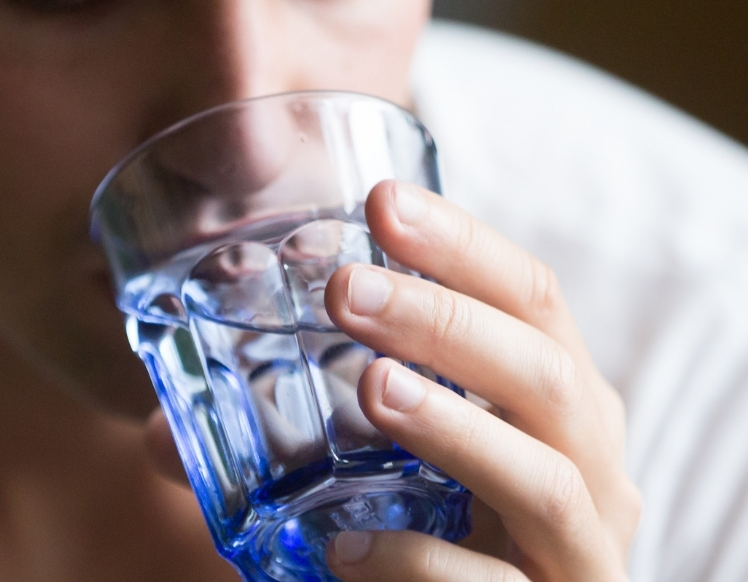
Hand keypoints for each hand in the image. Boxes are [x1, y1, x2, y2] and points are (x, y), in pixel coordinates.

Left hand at [141, 180, 640, 581]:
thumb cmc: (444, 533)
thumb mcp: (389, 465)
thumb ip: (295, 438)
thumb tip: (158, 430)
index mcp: (557, 395)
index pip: (531, 297)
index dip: (464, 244)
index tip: (382, 201)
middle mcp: (589, 459)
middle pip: (545, 369)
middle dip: (446, 320)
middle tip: (348, 289)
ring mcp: (584, 545)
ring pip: (542, 475)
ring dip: (453, 425)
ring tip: (372, 386)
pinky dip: (419, 562)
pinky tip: (344, 545)